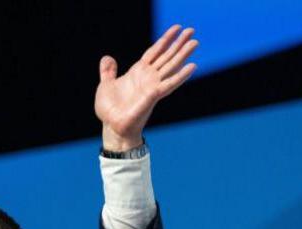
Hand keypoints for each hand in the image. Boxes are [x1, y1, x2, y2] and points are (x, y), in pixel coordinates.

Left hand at [95, 25, 197, 150]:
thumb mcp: (106, 85)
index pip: (154, 52)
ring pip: (171, 66)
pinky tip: (192, 66)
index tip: (176, 28)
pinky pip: (170, 83)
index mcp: (138, 72)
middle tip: (192, 30)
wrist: (112, 126)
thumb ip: (108, 72)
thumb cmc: (109, 110)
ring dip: (183, 54)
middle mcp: (148, 77)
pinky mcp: (154, 96)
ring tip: (195, 42)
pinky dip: (181, 75)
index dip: (165, 39)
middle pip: (166, 56)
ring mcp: (152, 86)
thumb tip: (107, 58)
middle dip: (179, 43)